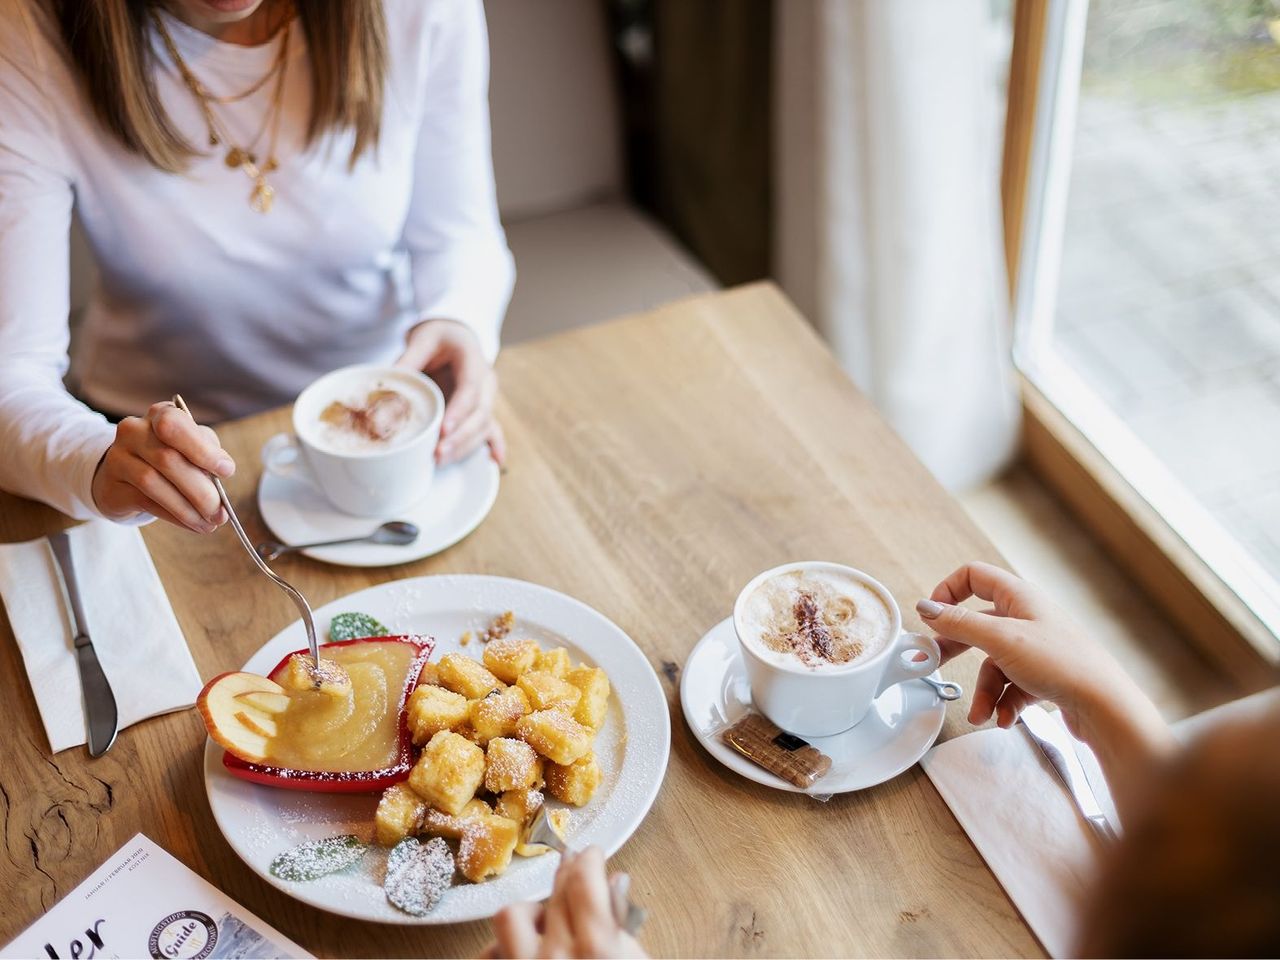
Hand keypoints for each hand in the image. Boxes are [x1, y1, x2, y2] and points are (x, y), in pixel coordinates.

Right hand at [91, 401, 233, 531]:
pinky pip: (147, 502)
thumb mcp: (191, 447)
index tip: (227, 471)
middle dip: (200, 490)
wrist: (125, 475)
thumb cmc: (169, 457)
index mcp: (160, 414)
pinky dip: (175, 516)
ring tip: (210, 523)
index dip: (202, 449)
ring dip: (188, 508)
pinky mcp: (113, 486)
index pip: (175, 425)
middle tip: (221, 512)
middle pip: (167, 459)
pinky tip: (192, 524)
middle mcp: (134, 430)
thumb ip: (206, 455)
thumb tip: (222, 476)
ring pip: (154, 483)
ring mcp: (118, 457)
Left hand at [395, 318, 505, 465]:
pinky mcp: (483, 408)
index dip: (458, 411)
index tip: (443, 429)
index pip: (470, 389)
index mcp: (473, 359)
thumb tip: (387, 384)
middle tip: (437, 453)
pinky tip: (496, 462)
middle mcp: (486, 380)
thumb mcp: (422, 339)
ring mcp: (487, 396)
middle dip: (460, 437)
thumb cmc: (439, 337)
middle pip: (480, 413)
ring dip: (466, 446)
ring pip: (485, 425)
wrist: (455, 336)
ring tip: (442, 461)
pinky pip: (492, 428)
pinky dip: (495, 445)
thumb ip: (408, 360)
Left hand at [482, 848, 646, 959]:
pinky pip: (489, 952)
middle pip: (554, 892)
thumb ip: (622, 924)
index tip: (591, 855)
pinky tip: (517, 948)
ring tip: (546, 922)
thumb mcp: (634, 959)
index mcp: (598, 947)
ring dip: (530, 912)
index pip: (585, 879)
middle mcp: (556, 957)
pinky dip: (500, 946)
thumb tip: (613, 882)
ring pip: (511, 916)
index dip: (588, 860)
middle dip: (566, 876)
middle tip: (572, 870)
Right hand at [917, 561, 1174, 819]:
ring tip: (982, 713)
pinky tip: (1005, 719)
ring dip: (984, 691)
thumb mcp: (1000, 640)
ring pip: (993, 663)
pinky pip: (1012, 686)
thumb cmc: (1062, 664)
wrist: (1107, 707)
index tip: (931, 616)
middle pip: (978, 625)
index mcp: (1019, 597)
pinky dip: (1004, 703)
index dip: (948, 591)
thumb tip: (925, 607)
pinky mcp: (1045, 676)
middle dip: (956, 647)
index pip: (974, 576)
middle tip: (933, 662)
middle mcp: (1028, 618)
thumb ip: (959, 623)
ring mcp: (1037, 648)